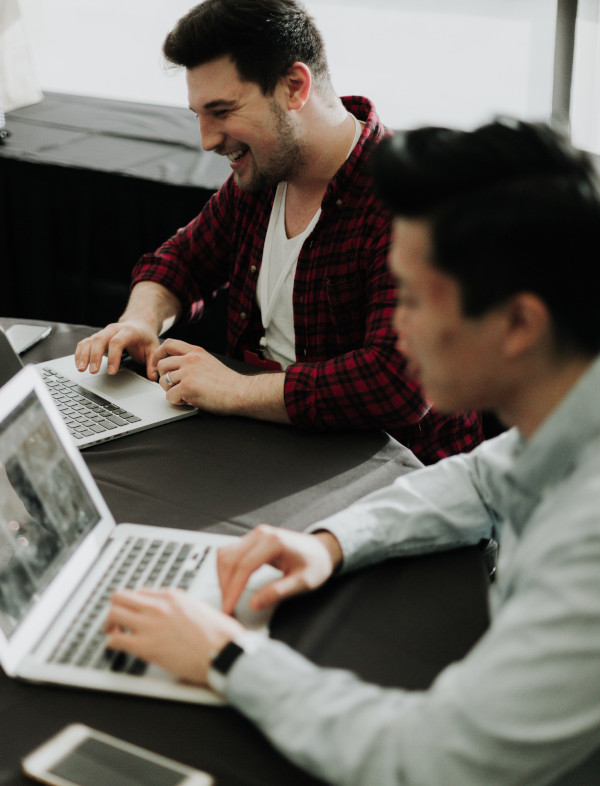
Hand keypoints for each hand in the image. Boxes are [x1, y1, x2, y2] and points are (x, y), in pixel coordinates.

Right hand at [75, 320, 159, 378]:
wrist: (139, 324)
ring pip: (90, 340)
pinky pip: (84, 342)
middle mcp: (113, 330)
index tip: (111, 372)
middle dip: (95, 356)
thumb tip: (154, 376)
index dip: (113, 357)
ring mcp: (103, 332)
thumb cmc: (145, 337)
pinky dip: (80, 353)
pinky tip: (79, 364)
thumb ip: (153, 362)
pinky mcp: (96, 337)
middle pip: (100, 340)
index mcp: (128, 331)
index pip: (117, 342)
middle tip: (93, 372)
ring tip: (82, 369)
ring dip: (84, 355)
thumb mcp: (153, 348)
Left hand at [105, 588, 242, 684]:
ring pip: (112, 614)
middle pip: (120, 596)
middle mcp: (157, 606)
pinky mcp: (146, 646)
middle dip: (116, 608)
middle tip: (117, 619)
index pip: (141, 592)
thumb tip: (176, 612)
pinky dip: (111, 643)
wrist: (224, 651)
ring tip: (113, 632)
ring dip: (110, 623)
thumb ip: (182, 606)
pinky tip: (116, 647)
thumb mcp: (200, 608)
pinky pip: (115, 640)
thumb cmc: (220, 634)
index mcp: (172, 596)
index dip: (135, 603)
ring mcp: (150, 624)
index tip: (135, 611)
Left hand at [154, 339, 252, 412]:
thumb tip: (178, 367)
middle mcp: (190, 359)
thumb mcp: (209, 362)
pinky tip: (188, 401)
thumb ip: (194, 361)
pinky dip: (177, 401)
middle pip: (162, 364)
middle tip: (173, 386)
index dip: (159, 354)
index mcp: (196, 352)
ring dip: (171, 391)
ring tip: (184, 395)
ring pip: (163, 381)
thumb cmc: (229, 383)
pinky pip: (169, 396)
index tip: (158, 364)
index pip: (169, 344)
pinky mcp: (187, 387)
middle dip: (163, 377)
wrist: (241, 392)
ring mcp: (188, 373)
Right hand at [218, 524, 342, 615]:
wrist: (322, 550)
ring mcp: (255, 535)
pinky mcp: (252, 540)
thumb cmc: (315, 564)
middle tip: (226, 608)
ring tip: (227, 598)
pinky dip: (226, 569)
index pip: (244, 566)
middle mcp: (261, 534)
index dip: (233, 589)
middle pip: (230, 559)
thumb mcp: (302, 582)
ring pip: (226, 554)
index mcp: (274, 542)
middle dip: (225, 586)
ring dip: (222, 577)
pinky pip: (231, 552)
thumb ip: (277, 592)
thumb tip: (254, 604)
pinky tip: (230, 584)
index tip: (229, 607)